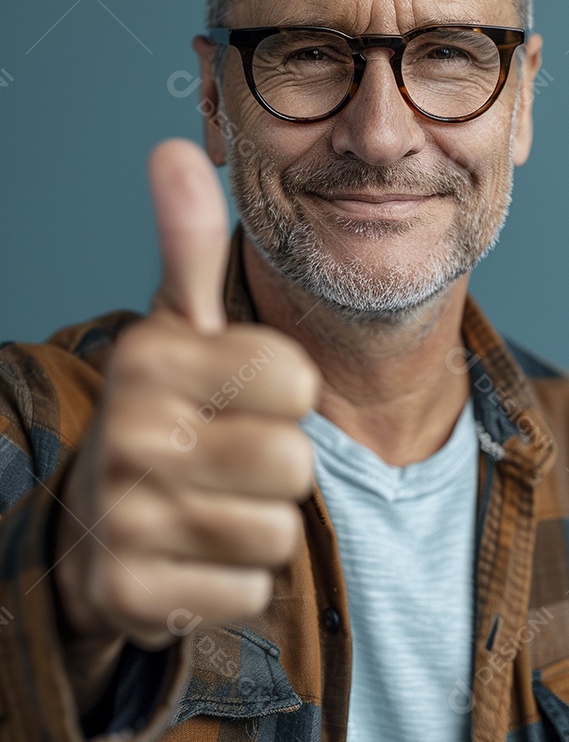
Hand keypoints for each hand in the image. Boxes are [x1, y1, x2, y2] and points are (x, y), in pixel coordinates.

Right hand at [54, 139, 318, 651]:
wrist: (98, 521)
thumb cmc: (167, 411)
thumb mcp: (178, 327)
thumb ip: (188, 244)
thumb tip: (174, 146)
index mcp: (150, 358)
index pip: (297, 383)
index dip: (284, 394)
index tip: (235, 396)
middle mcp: (128, 435)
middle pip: (294, 464)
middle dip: (276, 464)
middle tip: (222, 457)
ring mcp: (123, 521)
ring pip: (277, 530)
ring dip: (258, 522)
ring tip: (208, 503)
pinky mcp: (133, 596)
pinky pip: (253, 589)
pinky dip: (237, 577)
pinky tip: (193, 554)